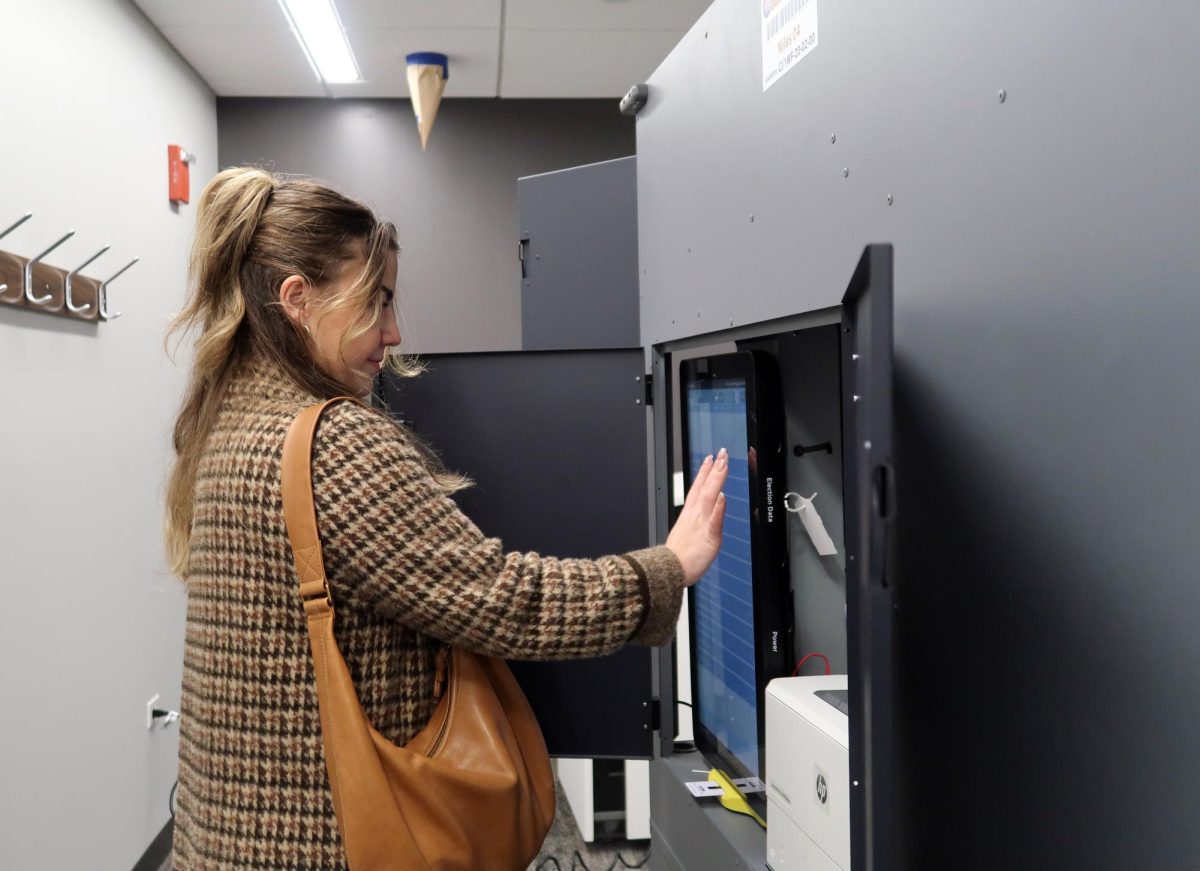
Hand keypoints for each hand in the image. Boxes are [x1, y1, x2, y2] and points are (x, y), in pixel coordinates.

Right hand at [666, 448, 728, 585]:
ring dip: (717, 480)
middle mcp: (696, 515)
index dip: (705, 472)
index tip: (710, 459)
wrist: (668, 572)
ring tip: (723, 465)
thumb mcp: (684, 534)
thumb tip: (697, 518)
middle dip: (715, 469)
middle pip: (706, 488)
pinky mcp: (709, 536)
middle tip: (722, 453)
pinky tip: (723, 496)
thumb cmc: (677, 558)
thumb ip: (692, 522)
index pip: (698, 488)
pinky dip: (719, 507)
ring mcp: (702, 524)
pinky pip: (715, 520)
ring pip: (711, 497)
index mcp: (690, 514)